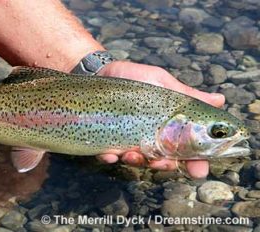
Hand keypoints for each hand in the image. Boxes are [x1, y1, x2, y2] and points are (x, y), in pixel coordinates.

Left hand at [95, 61, 225, 177]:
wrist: (102, 71)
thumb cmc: (135, 78)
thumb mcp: (162, 83)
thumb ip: (186, 95)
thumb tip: (220, 99)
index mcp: (166, 127)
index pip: (185, 149)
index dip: (194, 161)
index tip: (199, 170)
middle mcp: (148, 138)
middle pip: (161, 161)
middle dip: (164, 166)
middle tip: (163, 163)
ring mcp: (127, 141)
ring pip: (136, 161)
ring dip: (137, 162)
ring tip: (134, 154)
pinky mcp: (106, 140)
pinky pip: (108, 155)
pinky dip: (109, 158)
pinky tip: (110, 155)